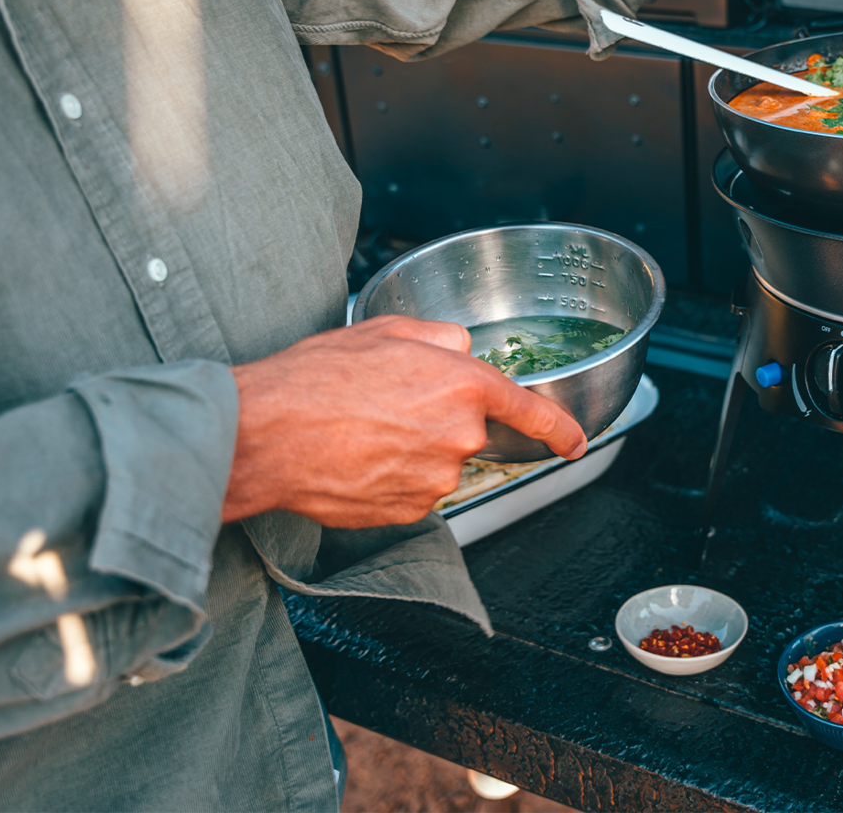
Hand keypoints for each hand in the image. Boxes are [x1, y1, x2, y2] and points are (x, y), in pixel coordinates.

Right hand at [223, 315, 586, 527]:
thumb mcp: (386, 330)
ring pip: (436, 463)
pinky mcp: (406, 511)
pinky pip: (410, 491)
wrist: (266, 435)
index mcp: (463, 385)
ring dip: (409, 449)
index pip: (532, 411)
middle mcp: (458, 437)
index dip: (560, 428)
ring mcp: (434, 479)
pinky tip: (354, 458)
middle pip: (467, 433)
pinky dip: (389, 477)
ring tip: (359, 430)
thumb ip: (439, 338)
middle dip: (434, 419)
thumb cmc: (316, 378)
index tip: (576, 442)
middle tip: (381, 405)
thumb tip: (459, 348)